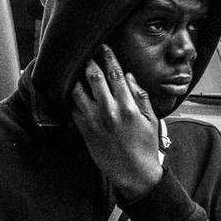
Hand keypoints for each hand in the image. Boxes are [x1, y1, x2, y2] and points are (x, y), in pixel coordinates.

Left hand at [70, 45, 163, 201]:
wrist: (133, 173)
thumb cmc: (145, 146)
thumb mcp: (151, 119)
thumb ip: (140, 96)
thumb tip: (128, 76)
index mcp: (127, 107)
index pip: (115, 74)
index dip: (108, 57)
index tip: (104, 46)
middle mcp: (108, 111)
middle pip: (93, 78)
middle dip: (88, 61)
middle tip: (85, 50)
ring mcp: (93, 121)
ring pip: (77, 91)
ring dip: (74, 77)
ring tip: (73, 67)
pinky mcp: (83, 130)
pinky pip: (72, 108)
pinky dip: (69, 97)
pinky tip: (68, 88)